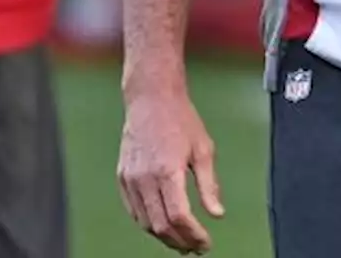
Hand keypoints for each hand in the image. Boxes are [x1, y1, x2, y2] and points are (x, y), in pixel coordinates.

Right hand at [117, 87, 223, 253]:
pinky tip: (163, 225)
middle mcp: (146, 178)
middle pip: (161, 226)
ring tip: (182, 241)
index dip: (193, 236)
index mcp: (168, 171)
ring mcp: (131, 178)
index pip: (179, 217)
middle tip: (196, 248)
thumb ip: (209, 185)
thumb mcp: (203, 148)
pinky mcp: (123, 177)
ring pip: (145, 222)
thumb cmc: (180, 118)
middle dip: (180, 242)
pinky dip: (148, 223)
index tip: (206, 243)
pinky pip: (134, 210)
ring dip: (164, 237)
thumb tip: (216, 214)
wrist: (152, 98)